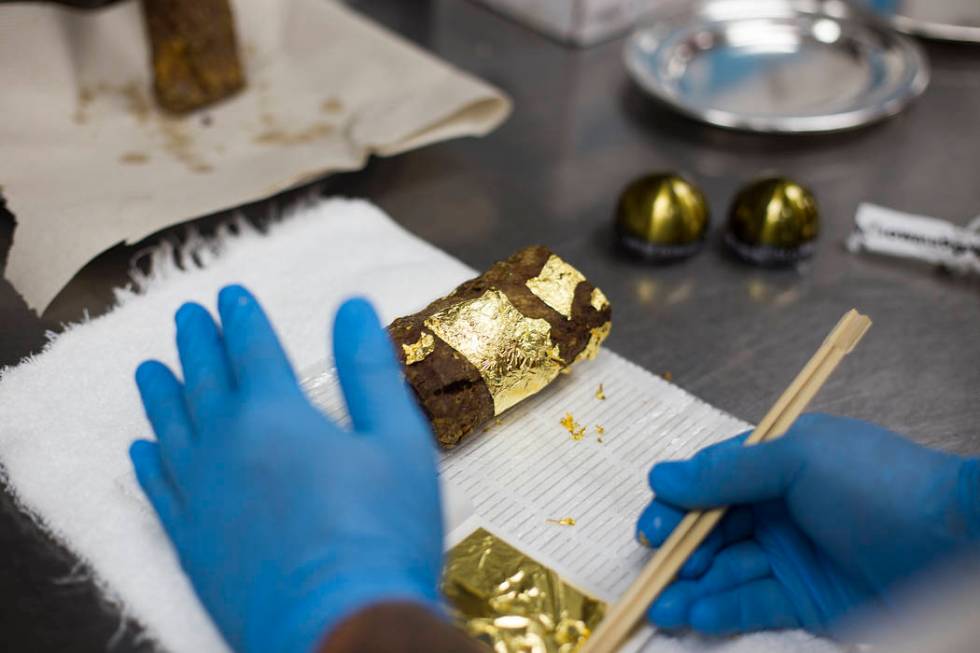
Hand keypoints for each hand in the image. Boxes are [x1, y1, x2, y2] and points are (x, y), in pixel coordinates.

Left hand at [130, 286, 442, 652]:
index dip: (241, 317)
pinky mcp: (191, 541)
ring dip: (161, 393)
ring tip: (151, 368)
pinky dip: (147, 464)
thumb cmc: (380, 532)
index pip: (252, 349)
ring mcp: (201, 495)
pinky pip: (158, 490)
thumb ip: (369, 370)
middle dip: (197, 343)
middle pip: (204, 380)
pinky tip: (142, 450)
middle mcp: (226, 446)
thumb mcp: (397, 441)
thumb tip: (352, 309)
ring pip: (170, 428)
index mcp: (277, 415)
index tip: (229, 294)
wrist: (339, 625)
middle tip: (187, 315)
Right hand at [636, 414, 979, 636]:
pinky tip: (695, 615)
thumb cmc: (877, 483)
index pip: (710, 481)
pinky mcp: (805, 599)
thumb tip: (661, 477)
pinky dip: (720, 609)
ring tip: (663, 604)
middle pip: (711, 530)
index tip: (651, 526)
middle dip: (678, 551)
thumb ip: (727, 472)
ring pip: (726, 571)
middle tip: (653, 571)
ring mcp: (791, 555)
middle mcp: (778, 507)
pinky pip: (752, 603)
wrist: (956, 541)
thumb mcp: (797, 459)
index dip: (676, 504)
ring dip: (691, 587)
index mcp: (776, 463)